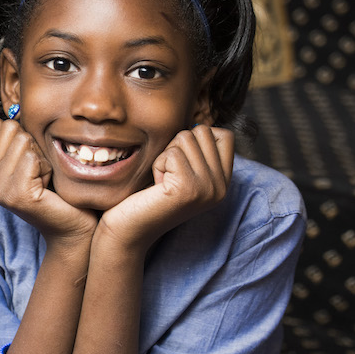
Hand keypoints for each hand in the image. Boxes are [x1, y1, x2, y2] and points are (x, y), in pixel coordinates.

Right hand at [0, 116, 97, 244]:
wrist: (69, 225)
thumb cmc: (51, 190)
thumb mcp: (25, 161)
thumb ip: (6, 141)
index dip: (21, 137)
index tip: (28, 162)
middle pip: (11, 130)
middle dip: (32, 145)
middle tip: (37, 171)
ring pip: (23, 141)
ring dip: (41, 157)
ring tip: (43, 179)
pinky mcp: (17, 194)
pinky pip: (34, 158)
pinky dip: (47, 168)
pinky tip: (48, 186)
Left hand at [99, 125, 233, 251]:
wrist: (130, 231)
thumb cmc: (148, 196)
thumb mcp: (180, 171)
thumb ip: (195, 151)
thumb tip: (196, 122)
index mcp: (223, 182)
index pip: (224, 135)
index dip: (196, 138)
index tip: (179, 163)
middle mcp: (221, 186)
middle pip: (202, 131)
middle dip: (176, 146)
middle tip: (167, 174)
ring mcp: (207, 188)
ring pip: (185, 138)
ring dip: (165, 156)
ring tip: (162, 182)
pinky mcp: (188, 188)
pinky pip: (171, 153)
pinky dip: (157, 165)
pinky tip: (156, 187)